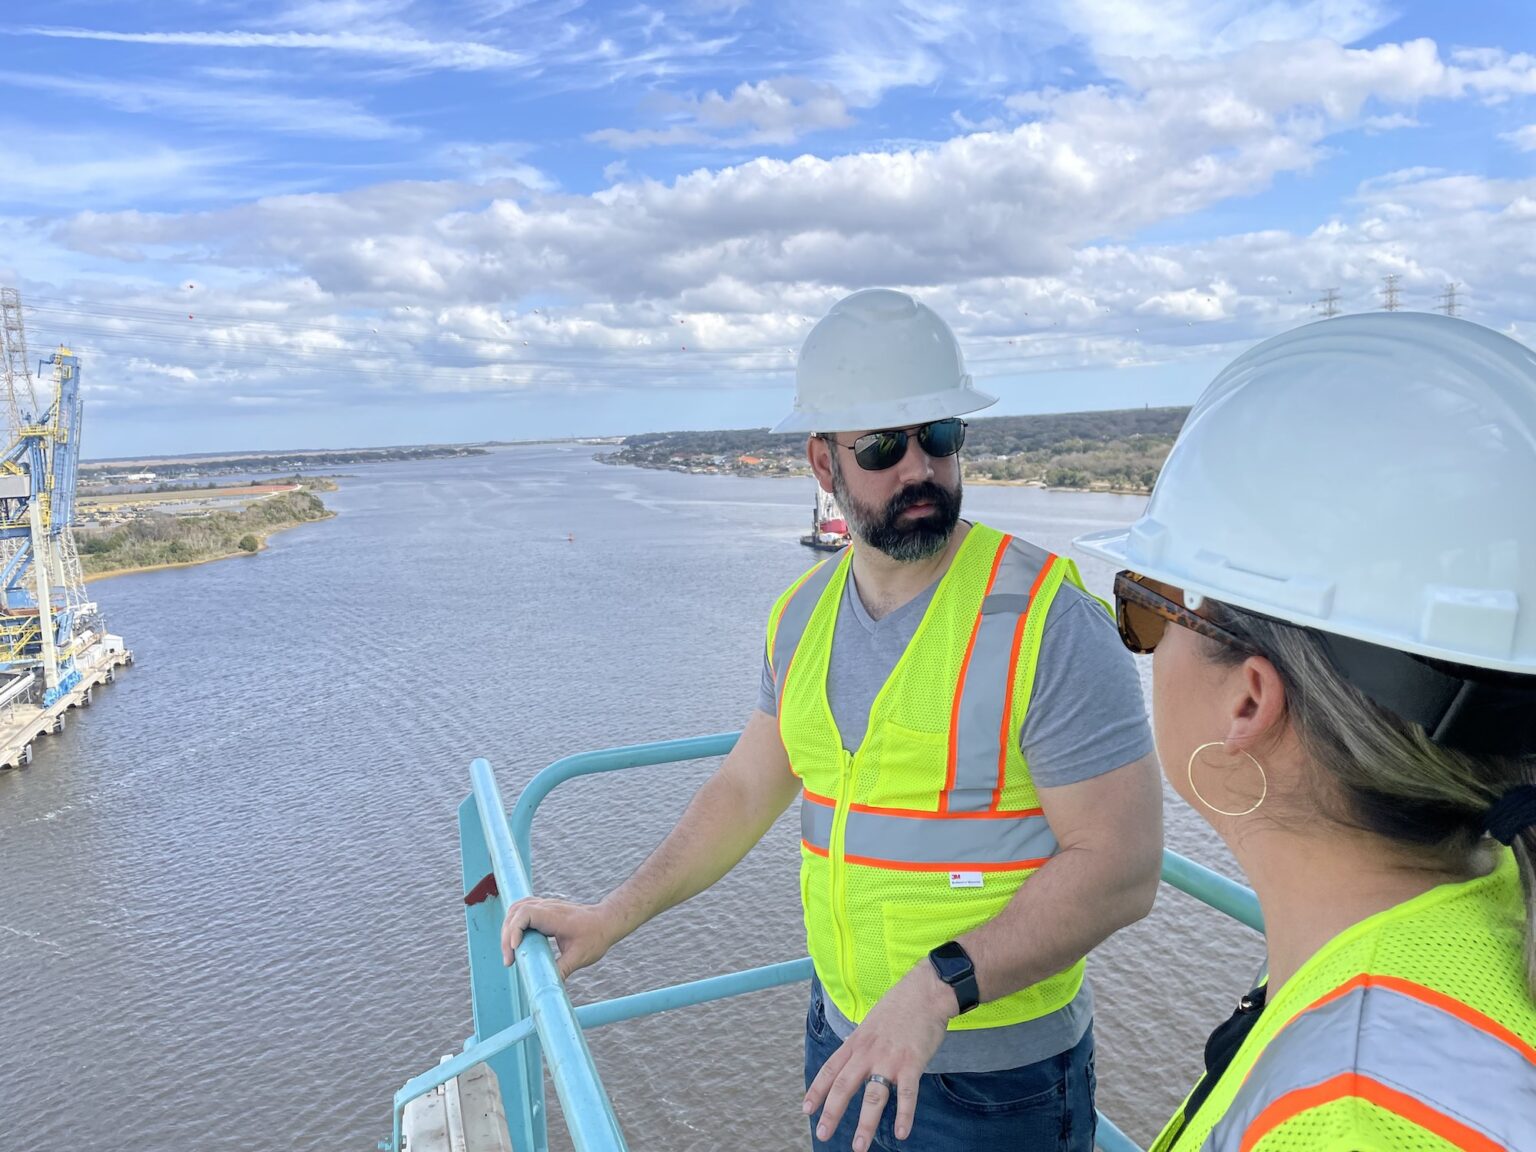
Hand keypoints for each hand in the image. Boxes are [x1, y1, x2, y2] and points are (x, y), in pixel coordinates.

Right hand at [500, 897, 620, 978]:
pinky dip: (514, 922)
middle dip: (507, 935)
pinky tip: (515, 938)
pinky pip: (523, 910)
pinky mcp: (545, 909)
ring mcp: (546, 906)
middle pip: (516, 912)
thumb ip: (563, 970)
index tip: (514, 949)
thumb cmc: (596, 936)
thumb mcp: (580, 956)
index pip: (526, 914)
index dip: (515, 929)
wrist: (607, 921)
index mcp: (556, 916)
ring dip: (508, 928)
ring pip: (517, 909)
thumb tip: (548, 989)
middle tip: (509, 960)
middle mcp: (548, 907)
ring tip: (509, 952)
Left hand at [803, 963, 955, 1148]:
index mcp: (856, 1042)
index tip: (806, 1109)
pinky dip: (904, 1115)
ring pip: (873, 1096)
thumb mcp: (870, 1023)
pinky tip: (902, 1133)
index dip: (817, 1090)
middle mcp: (868, 1052)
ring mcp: (890, 1059)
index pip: (831, 1069)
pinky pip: (907, 1094)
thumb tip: (854, 1060)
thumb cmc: (900, 1006)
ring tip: (859, 1146)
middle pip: (844, 1086)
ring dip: (865, 1123)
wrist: (926, 991)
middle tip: (822, 1133)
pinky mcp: (912, 1063)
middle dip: (832, 1112)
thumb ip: (862, 1045)